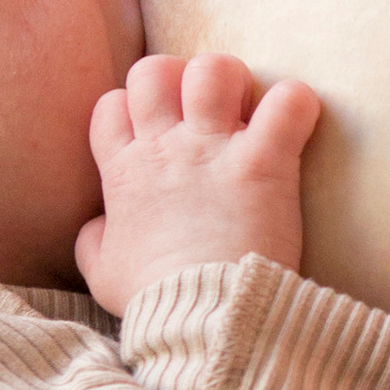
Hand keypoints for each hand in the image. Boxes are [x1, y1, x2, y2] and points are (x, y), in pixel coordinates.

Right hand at [74, 50, 319, 309]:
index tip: (158, 136)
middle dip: (180, 80)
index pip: (112, 104)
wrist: (204, 320)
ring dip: (234, 83)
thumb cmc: (155, 301)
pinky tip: (295, 128)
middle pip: (156, 70)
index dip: (134, 110)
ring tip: (248, 115)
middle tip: (206, 115)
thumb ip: (93, 240)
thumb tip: (97, 224)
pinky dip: (296, 105)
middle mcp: (165, 148)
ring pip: (214, 69)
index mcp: (124, 172)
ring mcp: (214, 150)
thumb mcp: (102, 274)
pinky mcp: (263, 162)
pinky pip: (287, 102)